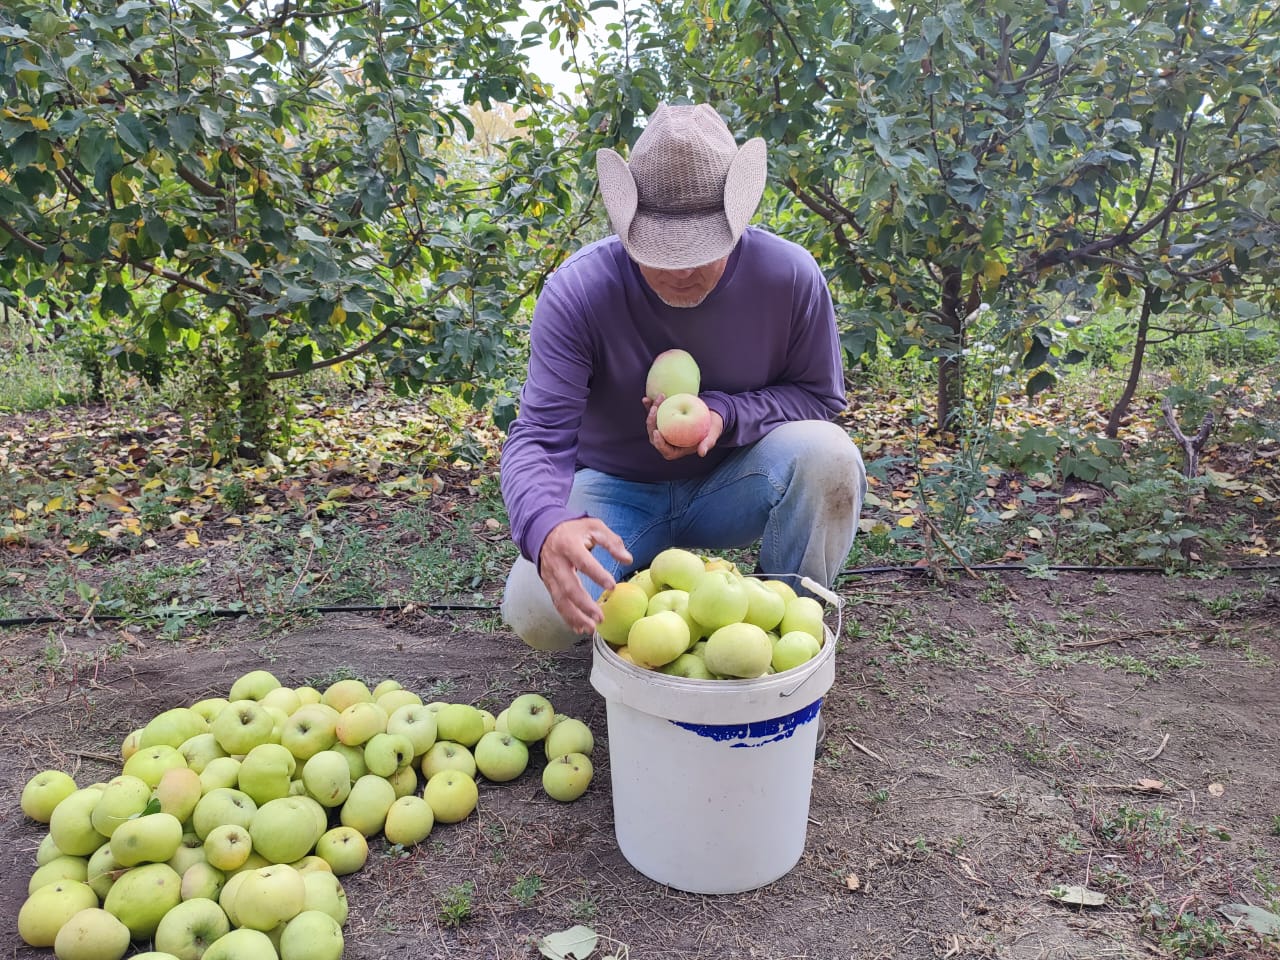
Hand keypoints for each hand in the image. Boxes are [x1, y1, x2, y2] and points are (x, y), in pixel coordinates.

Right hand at [538, 518, 632, 635]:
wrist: (543, 531)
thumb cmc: (574, 530)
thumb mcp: (594, 527)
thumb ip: (612, 542)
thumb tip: (628, 560)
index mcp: (568, 545)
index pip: (583, 562)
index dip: (597, 574)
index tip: (612, 586)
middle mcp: (557, 563)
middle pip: (569, 586)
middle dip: (584, 604)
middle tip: (600, 617)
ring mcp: (551, 576)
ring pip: (561, 600)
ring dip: (575, 617)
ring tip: (591, 629)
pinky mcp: (549, 585)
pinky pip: (557, 604)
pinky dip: (567, 618)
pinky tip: (579, 628)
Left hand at [643, 394, 723, 460]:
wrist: (711, 415)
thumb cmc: (712, 427)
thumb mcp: (713, 434)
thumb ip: (708, 443)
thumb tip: (702, 453)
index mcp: (678, 449)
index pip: (665, 450)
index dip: (659, 443)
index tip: (657, 432)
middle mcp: (669, 440)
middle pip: (655, 436)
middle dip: (651, 424)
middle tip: (655, 410)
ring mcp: (665, 429)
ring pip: (653, 424)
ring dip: (651, 412)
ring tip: (654, 401)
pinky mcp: (664, 419)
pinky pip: (655, 414)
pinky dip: (650, 406)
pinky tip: (646, 399)